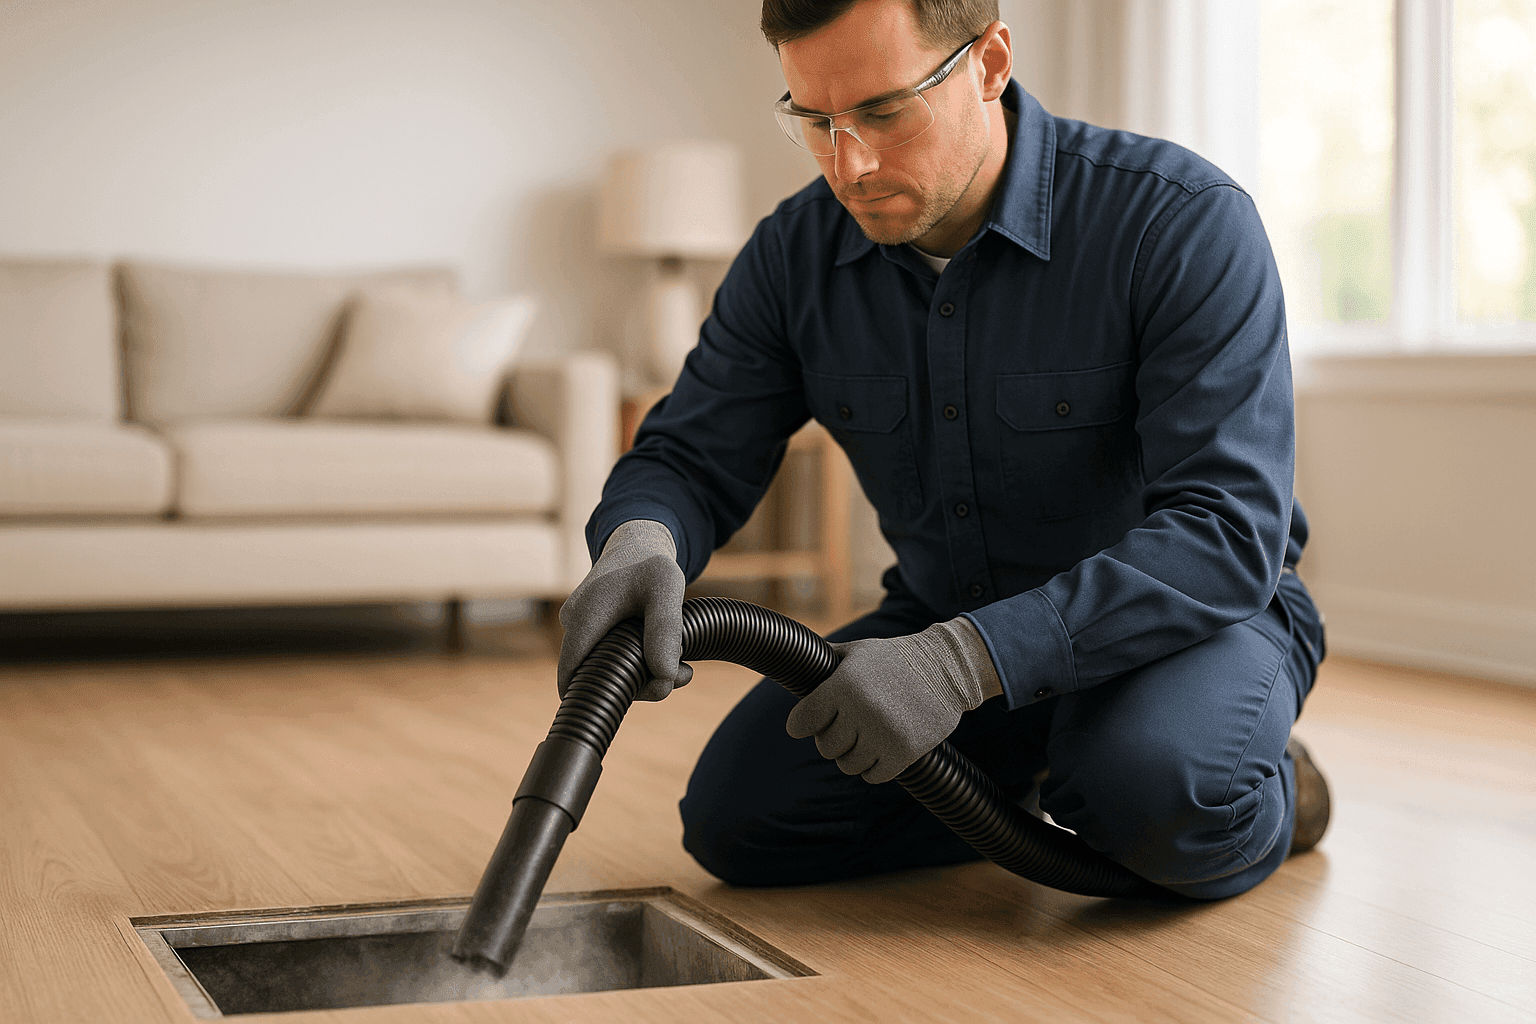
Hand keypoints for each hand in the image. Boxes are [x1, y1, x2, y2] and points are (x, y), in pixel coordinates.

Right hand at [557, 520, 690, 701]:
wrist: (638, 544)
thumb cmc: (652, 564)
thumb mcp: (668, 586)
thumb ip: (666, 628)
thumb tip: (664, 675)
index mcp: (584, 616)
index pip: (570, 674)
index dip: (590, 697)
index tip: (632, 702)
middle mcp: (574, 622)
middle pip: (595, 676)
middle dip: (640, 684)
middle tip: (682, 674)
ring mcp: (580, 625)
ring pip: (606, 667)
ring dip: (643, 673)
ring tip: (682, 662)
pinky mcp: (591, 628)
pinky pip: (609, 654)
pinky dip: (636, 660)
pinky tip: (666, 654)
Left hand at [785, 618, 999, 783]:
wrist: (947, 668)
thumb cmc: (895, 659)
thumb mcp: (857, 651)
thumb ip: (824, 660)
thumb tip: (790, 661)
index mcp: (844, 685)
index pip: (802, 721)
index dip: (801, 723)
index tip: (805, 724)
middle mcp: (861, 711)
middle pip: (825, 747)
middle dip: (833, 737)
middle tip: (848, 724)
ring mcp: (883, 735)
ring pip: (848, 765)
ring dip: (854, 753)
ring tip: (867, 734)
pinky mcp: (904, 753)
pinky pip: (873, 776)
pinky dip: (874, 766)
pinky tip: (882, 748)